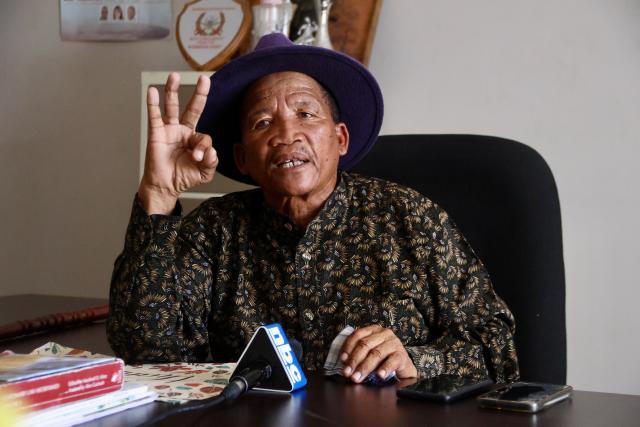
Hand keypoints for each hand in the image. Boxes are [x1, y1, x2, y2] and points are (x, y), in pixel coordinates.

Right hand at [139, 72, 217, 213]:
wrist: (165, 187)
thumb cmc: (184, 178)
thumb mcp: (204, 172)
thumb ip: (212, 162)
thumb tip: (211, 150)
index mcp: (195, 139)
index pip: (204, 137)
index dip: (203, 147)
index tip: (198, 158)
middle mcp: (183, 131)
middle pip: (193, 108)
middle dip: (199, 93)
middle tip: (204, 79)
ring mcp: (169, 131)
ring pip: (172, 107)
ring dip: (172, 91)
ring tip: (174, 75)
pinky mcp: (156, 134)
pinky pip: (154, 116)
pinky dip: (153, 104)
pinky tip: (153, 91)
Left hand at [339, 325, 417, 382]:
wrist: (404, 367)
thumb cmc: (383, 360)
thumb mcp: (369, 354)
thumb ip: (358, 356)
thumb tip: (345, 365)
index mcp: (374, 330)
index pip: (357, 335)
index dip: (348, 347)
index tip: (342, 359)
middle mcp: (384, 334)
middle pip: (365, 345)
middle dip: (354, 360)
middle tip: (348, 373)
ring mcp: (394, 343)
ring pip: (376, 353)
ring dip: (365, 367)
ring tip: (358, 377)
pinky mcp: (402, 355)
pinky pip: (392, 361)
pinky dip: (384, 369)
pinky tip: (379, 376)